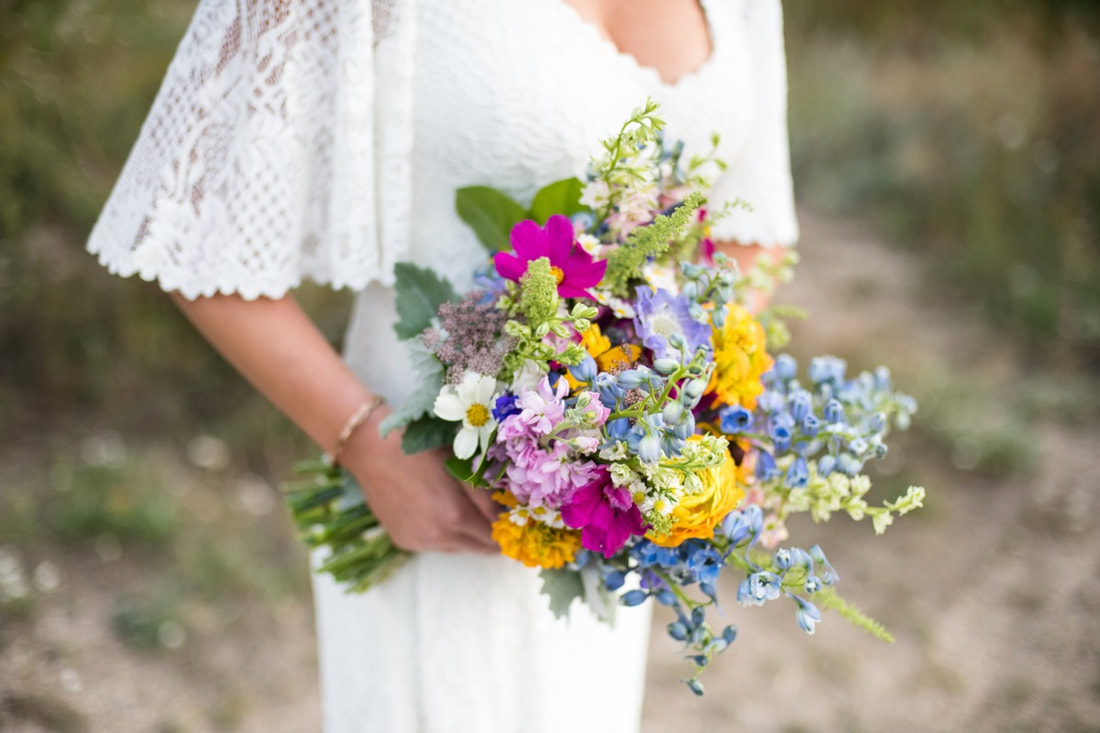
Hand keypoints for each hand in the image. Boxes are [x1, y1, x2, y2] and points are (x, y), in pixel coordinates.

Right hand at [339, 406, 501, 553]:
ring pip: (458, 547)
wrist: (370, 450)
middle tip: (497, 515)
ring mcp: (418, 542)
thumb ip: (485, 494)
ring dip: (468, 534)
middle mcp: (437, 536)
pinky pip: (436, 544)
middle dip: (491, 534)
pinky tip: (440, 510)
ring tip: (466, 508)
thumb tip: (507, 514)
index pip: (495, 538)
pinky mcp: (404, 541)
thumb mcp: (459, 464)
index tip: (514, 518)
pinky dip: (445, 533)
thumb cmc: (421, 448)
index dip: (507, 528)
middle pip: (479, 548)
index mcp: (455, 516)